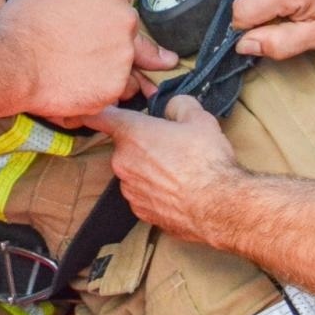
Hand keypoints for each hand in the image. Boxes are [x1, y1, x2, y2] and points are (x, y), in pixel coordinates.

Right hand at [2, 0, 175, 120]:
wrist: (10, 61)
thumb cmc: (21, 24)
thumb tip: (76, 0)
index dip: (110, 12)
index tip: (99, 23)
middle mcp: (125, 17)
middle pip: (133, 31)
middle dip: (116, 42)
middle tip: (94, 53)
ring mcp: (124, 54)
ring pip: (128, 64)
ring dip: (112, 70)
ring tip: (82, 74)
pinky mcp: (116, 85)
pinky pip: (116, 90)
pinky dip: (101, 92)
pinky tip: (78, 88)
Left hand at [85, 96, 241, 242]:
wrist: (217, 207)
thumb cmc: (206, 161)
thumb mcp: (198, 118)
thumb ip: (177, 104)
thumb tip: (171, 107)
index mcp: (132, 133)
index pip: (100, 116)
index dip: (99, 110)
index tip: (97, 110)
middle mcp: (122, 161)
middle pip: (125, 144)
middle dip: (143, 142)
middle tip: (170, 143)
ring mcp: (129, 189)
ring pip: (133, 170)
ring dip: (148, 167)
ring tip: (178, 170)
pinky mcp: (140, 210)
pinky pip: (142, 192)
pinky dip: (154, 189)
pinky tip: (176, 189)